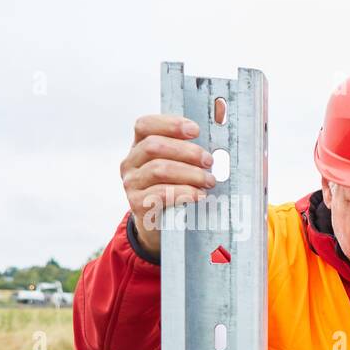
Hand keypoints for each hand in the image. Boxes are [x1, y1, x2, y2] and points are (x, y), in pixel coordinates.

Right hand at [120, 114, 217, 251]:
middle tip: (209, 161)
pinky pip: (161, 194)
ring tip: (209, 181)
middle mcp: (131, 162)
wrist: (159, 225)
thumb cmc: (174, 190)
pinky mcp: (137, 203)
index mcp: (139, 147)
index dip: (170, 124)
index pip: (145, 125)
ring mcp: (132, 183)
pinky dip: (184, 192)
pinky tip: (199, 195)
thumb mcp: (177, 168)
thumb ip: (188, 154)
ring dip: (190, 174)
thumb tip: (218, 148)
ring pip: (159, 169)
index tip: (195, 130)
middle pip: (154, 146)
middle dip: (187, 151)